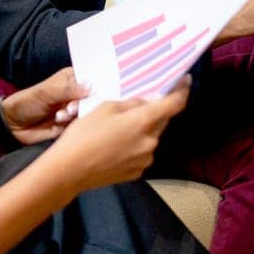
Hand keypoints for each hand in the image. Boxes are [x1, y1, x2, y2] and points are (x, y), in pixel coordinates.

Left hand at [0, 68, 86, 144]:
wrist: (13, 127)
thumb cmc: (27, 103)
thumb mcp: (46, 92)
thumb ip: (68, 89)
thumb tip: (90, 87)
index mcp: (71, 78)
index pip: (90, 77)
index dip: (95, 83)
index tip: (94, 91)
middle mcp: (75, 93)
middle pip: (93, 96)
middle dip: (84, 102)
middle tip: (71, 107)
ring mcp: (74, 110)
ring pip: (88, 111)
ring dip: (75, 114)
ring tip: (60, 116)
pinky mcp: (71, 126)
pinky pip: (81, 125)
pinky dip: (72, 124)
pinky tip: (59, 122)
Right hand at [46, 78, 191, 194]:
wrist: (69, 171)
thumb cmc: (85, 135)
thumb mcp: (106, 108)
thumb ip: (131, 104)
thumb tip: (145, 103)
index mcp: (144, 122)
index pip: (174, 104)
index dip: (182, 90)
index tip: (185, 80)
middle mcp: (150, 142)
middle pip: (161, 120)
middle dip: (155, 111)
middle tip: (139, 104)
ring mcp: (145, 159)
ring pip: (151, 137)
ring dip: (143, 129)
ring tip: (119, 128)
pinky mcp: (137, 172)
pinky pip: (142, 152)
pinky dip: (135, 145)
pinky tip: (116, 145)